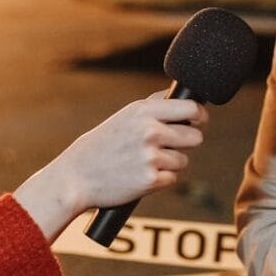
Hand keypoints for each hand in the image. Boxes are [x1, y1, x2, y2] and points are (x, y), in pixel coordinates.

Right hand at [14, 92, 208, 240]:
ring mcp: (151, 156)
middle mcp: (150, 131)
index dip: (200, 116)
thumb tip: (185, 95)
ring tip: (145, 162)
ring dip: (170, 163)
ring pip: (183, 160)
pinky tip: (141, 175)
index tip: (199, 121)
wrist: (76, 177)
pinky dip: (161, 179)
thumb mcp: (126, 116)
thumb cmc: (104, 145)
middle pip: (194, 137)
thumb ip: (155, 105)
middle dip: (186, 143)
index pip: (191, 109)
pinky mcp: (150, 180)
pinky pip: (173, 178)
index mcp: (144, 111)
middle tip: (169, 146)